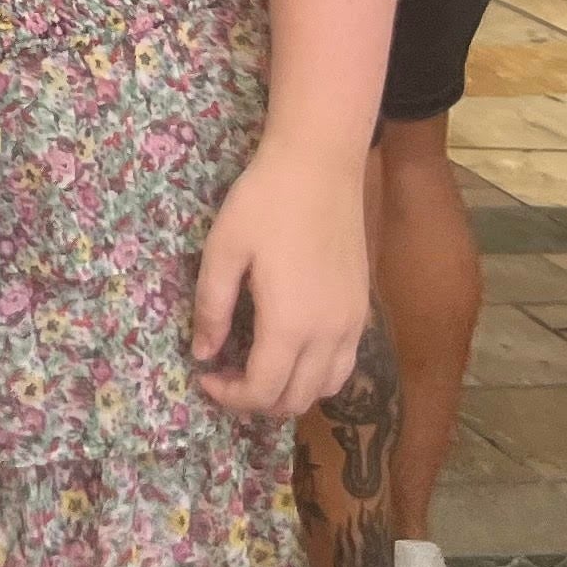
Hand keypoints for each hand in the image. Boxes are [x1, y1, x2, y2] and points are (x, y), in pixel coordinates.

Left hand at [190, 150, 370, 418]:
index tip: (205, 377)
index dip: (230, 397)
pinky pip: (343, 365)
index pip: (263, 391)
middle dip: (256, 400)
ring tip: (256, 367)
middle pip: (296, 400)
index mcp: (291, 324)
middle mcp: (329, 335)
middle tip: (226, 375)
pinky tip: (290, 352)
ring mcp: (352, 325)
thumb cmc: (264, 202)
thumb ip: (211, 307)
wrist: (319, 166)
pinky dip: (316, 375)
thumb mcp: (223, 250)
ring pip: (325, 388)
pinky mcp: (362, 310)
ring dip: (289, 392)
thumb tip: (204, 354)